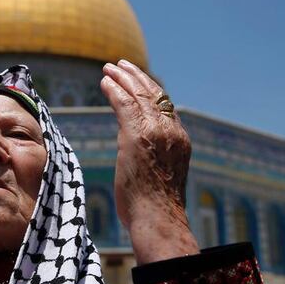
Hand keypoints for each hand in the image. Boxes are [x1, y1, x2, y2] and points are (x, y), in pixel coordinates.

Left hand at [100, 60, 198, 263]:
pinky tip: (104, 82)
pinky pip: (124, 104)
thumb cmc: (155, 207)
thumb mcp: (160, 174)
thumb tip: (138, 153)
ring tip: (109, 68)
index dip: (150, 89)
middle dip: (136, 77)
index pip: (165, 106)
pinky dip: (114, 90)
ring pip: (138, 95)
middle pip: (153, 94)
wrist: (158, 218)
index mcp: (180, 139)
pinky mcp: (136, 135)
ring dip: (122, 78)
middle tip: (121, 64)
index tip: (137, 80)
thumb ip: (154, 155)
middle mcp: (171, 131)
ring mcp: (155, 132)